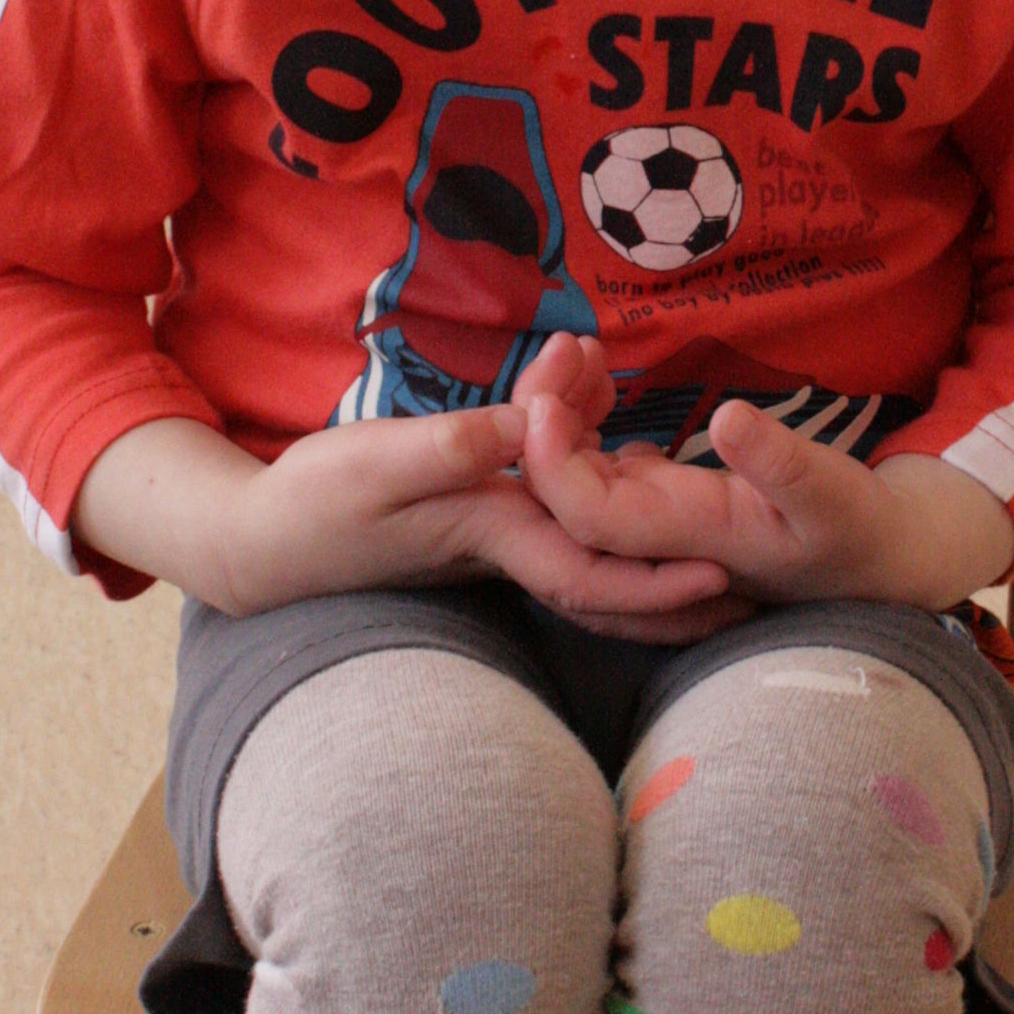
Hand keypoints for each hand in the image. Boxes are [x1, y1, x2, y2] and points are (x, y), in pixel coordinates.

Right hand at [71, 397, 731, 627]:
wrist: (256, 543)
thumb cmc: (309, 505)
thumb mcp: (377, 460)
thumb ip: (454, 445)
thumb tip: (528, 431)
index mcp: (489, 535)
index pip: (590, 572)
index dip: (656, 579)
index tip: (720, 573)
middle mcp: (502, 546)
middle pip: (609, 575)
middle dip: (679, 582)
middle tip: (758, 580)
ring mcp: (491, 540)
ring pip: (589, 546)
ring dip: (644, 533)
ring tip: (712, 531)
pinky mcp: (475, 524)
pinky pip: (556, 521)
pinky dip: (595, 500)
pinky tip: (618, 473)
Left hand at [516, 382, 1013, 608]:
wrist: (867, 557)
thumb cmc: (853, 528)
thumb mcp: (833, 493)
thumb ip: (781, 462)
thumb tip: (729, 418)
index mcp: (684, 537)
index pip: (588, 516)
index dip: (552, 463)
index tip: (546, 398)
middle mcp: (651, 536)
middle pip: (561, 491)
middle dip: (543, 419)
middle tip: (565, 347)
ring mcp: (648, 516)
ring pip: (570, 471)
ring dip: (559, 409)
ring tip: (578, 347)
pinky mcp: (653, 495)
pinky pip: (591, 460)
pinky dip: (581, 413)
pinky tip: (595, 366)